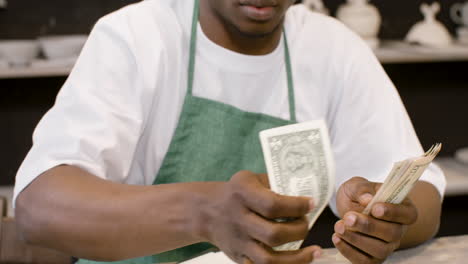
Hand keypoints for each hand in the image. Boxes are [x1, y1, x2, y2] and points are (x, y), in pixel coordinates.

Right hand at [197, 171, 321, 263]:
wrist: (206, 211)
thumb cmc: (236, 192)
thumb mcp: (250, 179)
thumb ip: (275, 184)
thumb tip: (305, 195)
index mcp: (242, 194)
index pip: (273, 205)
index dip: (297, 206)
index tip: (311, 203)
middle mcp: (239, 219)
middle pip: (274, 234)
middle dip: (299, 230)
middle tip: (306, 223)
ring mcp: (238, 242)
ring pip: (269, 260)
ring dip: (297, 258)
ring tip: (314, 251)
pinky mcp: (239, 258)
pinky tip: (298, 261)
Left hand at [333, 177, 417, 263]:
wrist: (350, 206)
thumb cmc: (359, 194)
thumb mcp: (358, 184)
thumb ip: (362, 189)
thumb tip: (367, 199)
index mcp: (403, 209)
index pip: (407, 214)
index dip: (393, 212)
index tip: (375, 208)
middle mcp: (399, 230)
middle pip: (392, 234)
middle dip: (369, 226)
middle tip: (348, 217)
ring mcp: (387, 246)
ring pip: (380, 250)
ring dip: (357, 239)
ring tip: (339, 226)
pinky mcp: (372, 257)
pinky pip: (365, 261)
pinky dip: (349, 251)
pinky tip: (337, 238)